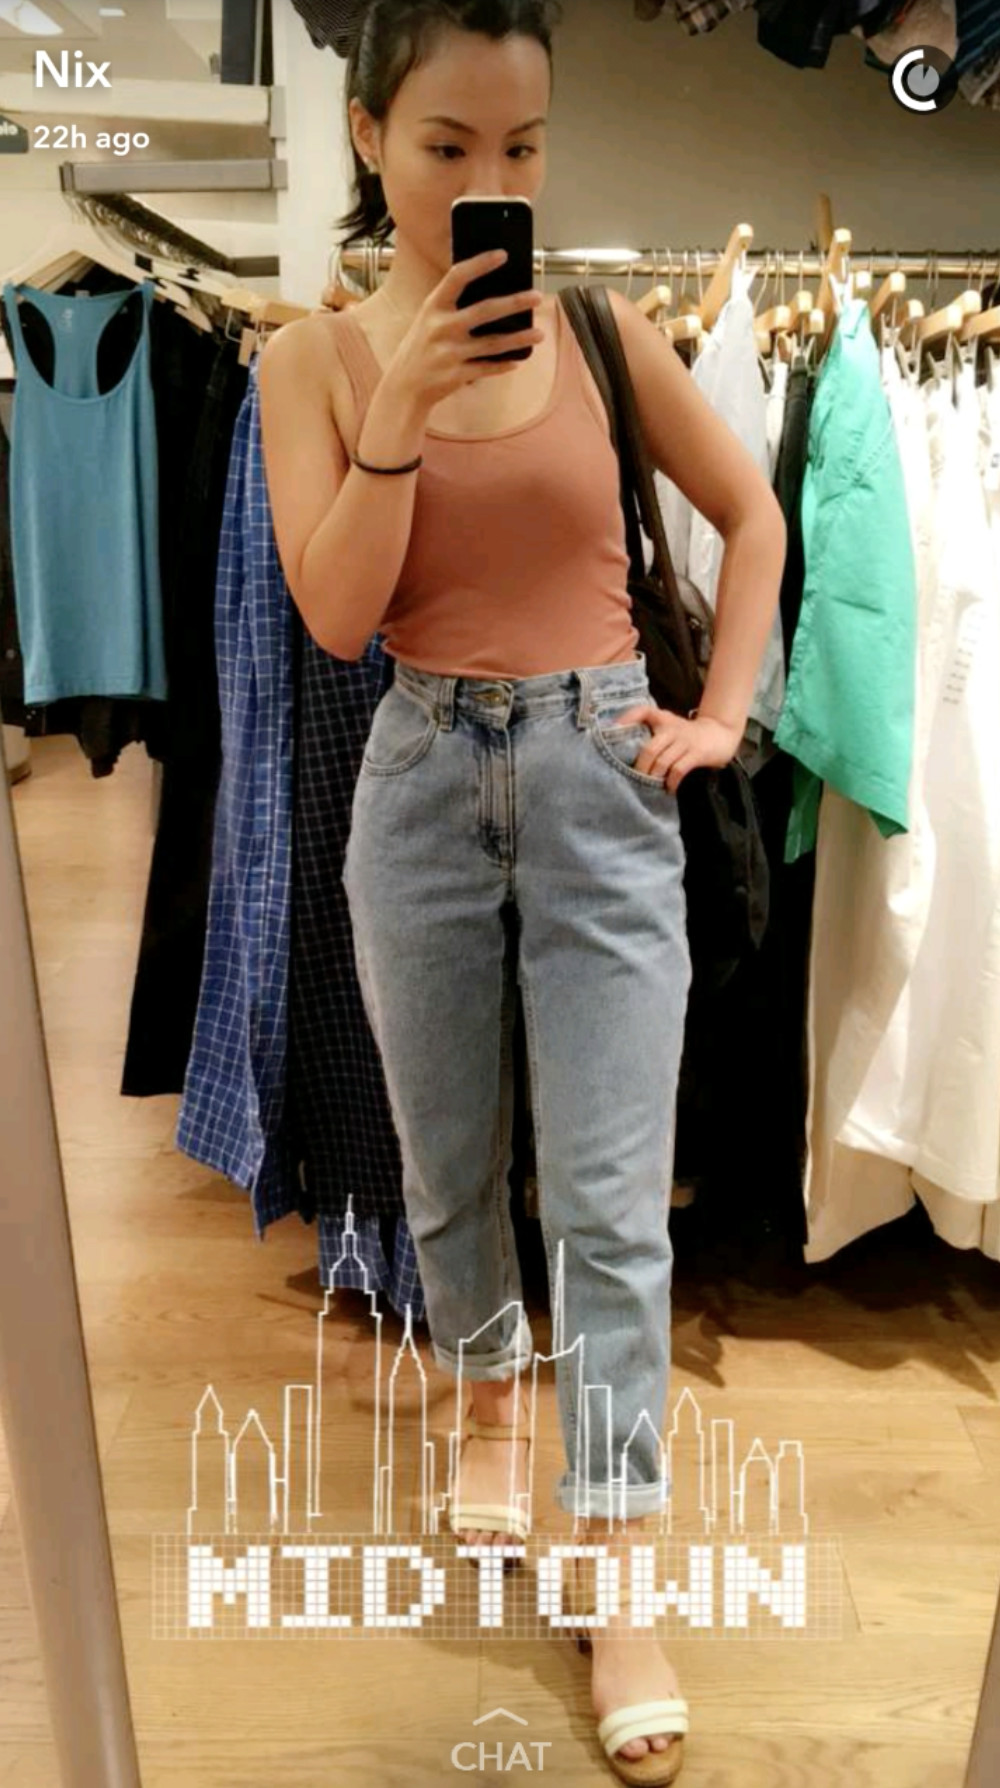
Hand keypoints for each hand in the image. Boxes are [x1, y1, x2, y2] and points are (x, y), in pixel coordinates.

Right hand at [383, 250, 544, 410]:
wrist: (403, 387)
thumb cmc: (422, 347)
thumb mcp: (428, 320)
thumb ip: (453, 306)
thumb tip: (494, 293)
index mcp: (433, 306)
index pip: (458, 276)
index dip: (480, 263)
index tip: (503, 255)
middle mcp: (441, 327)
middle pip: (485, 310)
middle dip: (514, 302)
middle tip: (537, 296)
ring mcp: (449, 353)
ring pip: (493, 343)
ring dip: (520, 338)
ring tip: (540, 334)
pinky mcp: (456, 375)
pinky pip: (487, 368)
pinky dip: (504, 364)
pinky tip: (519, 359)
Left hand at [612, 705, 742, 793]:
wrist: (719, 733)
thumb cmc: (687, 734)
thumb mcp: (668, 725)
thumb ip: (650, 733)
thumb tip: (624, 752)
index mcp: (662, 719)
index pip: (643, 711)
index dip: (627, 719)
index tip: (613, 729)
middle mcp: (672, 728)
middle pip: (649, 749)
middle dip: (639, 768)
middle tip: (633, 780)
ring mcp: (684, 741)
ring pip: (662, 762)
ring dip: (654, 778)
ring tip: (649, 787)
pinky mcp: (697, 753)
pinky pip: (679, 770)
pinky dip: (671, 782)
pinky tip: (668, 789)